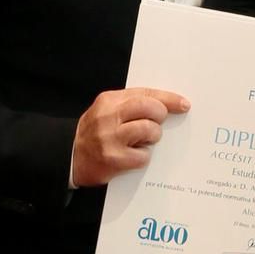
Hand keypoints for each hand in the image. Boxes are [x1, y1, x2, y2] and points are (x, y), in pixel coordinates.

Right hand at [70, 87, 189, 186]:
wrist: (71, 158)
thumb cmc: (95, 132)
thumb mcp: (106, 110)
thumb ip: (130, 104)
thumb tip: (166, 104)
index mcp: (108, 101)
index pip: (145, 94)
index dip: (167, 98)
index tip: (183, 104)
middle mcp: (108, 117)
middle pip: (150, 108)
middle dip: (160, 116)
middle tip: (156, 123)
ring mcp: (110, 138)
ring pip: (150, 131)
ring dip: (152, 137)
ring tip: (141, 141)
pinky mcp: (114, 159)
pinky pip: (143, 156)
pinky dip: (142, 157)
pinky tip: (132, 156)